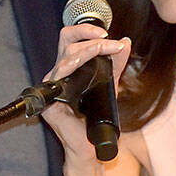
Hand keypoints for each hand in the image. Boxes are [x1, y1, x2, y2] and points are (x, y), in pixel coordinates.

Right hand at [40, 23, 131, 159]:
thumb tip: (125, 41)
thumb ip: (116, 62)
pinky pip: (59, 74)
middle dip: (89, 34)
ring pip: (67, 54)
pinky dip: (72, 64)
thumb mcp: (110, 83)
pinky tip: (80, 63)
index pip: (73, 39)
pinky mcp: (50, 98)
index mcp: (70, 66)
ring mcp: (53, 84)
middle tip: (108, 39)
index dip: (88, 31)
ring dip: (89, 48)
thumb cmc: (96, 116)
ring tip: (106, 48)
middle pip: (66, 39)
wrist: (90, 145)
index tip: (112, 38)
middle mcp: (59, 72)